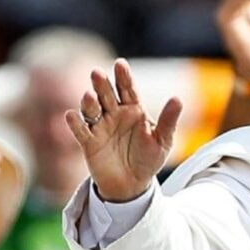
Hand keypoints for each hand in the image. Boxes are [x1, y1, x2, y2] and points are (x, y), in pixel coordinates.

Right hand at [65, 59, 182, 201]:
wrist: (133, 184)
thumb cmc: (149, 158)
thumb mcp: (163, 140)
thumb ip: (168, 120)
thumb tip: (178, 99)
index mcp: (133, 109)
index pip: (127, 89)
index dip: (123, 76)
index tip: (120, 64)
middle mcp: (114, 114)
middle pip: (106, 95)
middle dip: (102, 84)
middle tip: (97, 73)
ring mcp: (100, 127)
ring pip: (92, 110)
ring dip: (89, 102)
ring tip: (89, 96)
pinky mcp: (89, 143)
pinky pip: (81, 131)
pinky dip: (75, 124)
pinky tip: (71, 116)